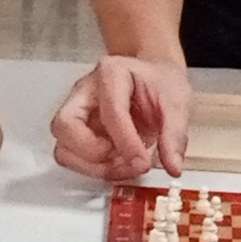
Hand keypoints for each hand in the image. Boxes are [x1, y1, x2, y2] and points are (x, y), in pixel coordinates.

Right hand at [53, 56, 190, 182]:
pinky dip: (93, 169)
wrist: (152, 79)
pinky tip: (118, 164)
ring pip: (63, 148)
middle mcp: (85, 92)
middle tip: (127, 161)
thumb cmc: (159, 82)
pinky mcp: (77, 133)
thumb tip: (173, 166)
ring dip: (93, 167)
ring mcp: (77, 113)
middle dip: (94, 154)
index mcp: (111, 73)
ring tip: (125, 166)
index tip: (143, 162)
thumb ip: (175, 134)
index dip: (126, 142)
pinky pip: (72, 158)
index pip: (110, 112)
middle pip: (65, 125)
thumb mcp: (177, 101)